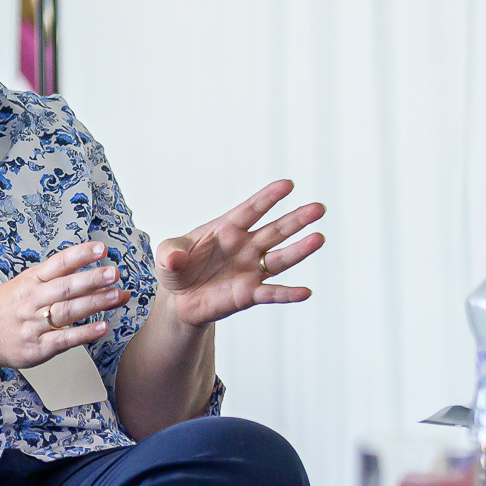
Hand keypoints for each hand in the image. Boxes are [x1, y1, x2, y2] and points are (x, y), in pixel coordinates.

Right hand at [0, 242, 124, 369]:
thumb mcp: (28, 284)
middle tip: (113, 273)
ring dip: (94, 303)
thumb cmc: (8, 307)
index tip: (101, 249)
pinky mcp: (38, 347)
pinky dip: (84, 333)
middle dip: (92, 279)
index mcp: (32, 280)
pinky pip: (64, 339)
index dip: (80, 255)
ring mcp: (34, 324)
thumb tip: (97, 274)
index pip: (58, 263)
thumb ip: (60, 280)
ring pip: (67, 311)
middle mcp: (33, 300)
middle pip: (65, 287)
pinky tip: (102, 327)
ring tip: (117, 296)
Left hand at [155, 181, 325, 328]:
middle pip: (275, 230)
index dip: (268, 198)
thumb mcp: (167, 255)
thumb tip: (176, 259)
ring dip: (299, 250)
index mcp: (227, 229)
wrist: (179, 300)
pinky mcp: (249, 294)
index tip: (288, 185)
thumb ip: (171, 252)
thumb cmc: (178, 268)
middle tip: (318, 209)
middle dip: (296, 219)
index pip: (251, 210)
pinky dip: (288, 294)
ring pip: (279, 258)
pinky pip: (272, 293)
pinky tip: (305, 292)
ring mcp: (250, 270)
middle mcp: (245, 247)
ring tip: (318, 239)